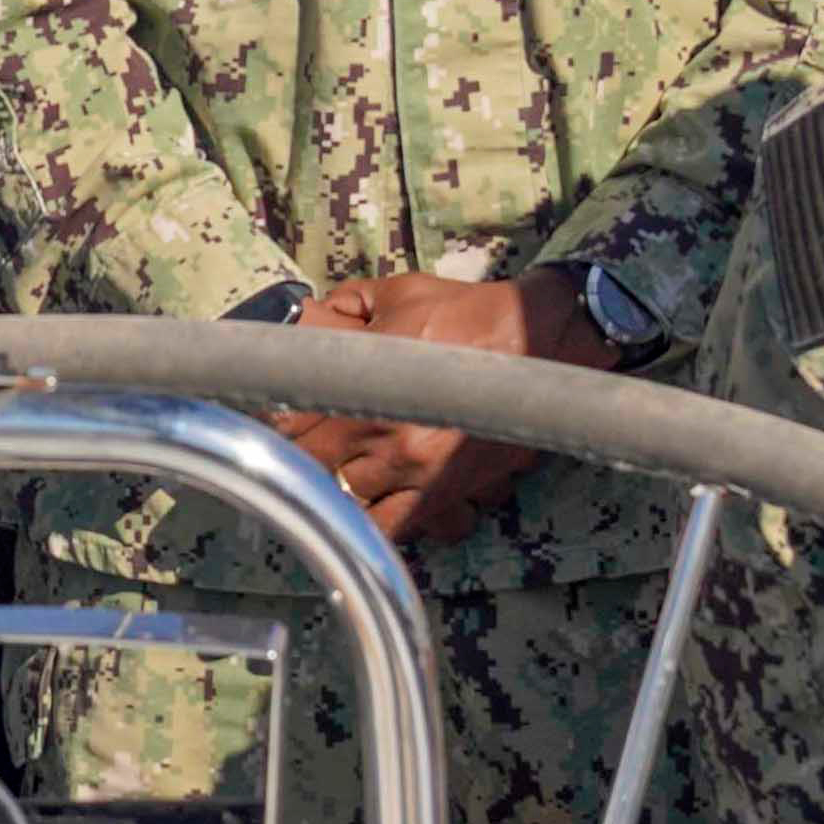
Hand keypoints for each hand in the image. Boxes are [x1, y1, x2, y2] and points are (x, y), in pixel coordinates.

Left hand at [291, 268, 604, 555]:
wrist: (543, 343)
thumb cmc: (471, 315)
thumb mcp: (402, 294)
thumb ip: (349, 307)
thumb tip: (311, 314)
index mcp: (364, 388)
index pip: (291, 425)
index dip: (280, 423)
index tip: (282, 416)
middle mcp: (383, 439)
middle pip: (313, 469)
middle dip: (304, 457)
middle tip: (309, 443)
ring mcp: (414, 474)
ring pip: (347, 502)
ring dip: (337, 490)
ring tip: (340, 472)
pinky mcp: (444, 496)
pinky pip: (394, 530)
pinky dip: (377, 523)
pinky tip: (372, 504)